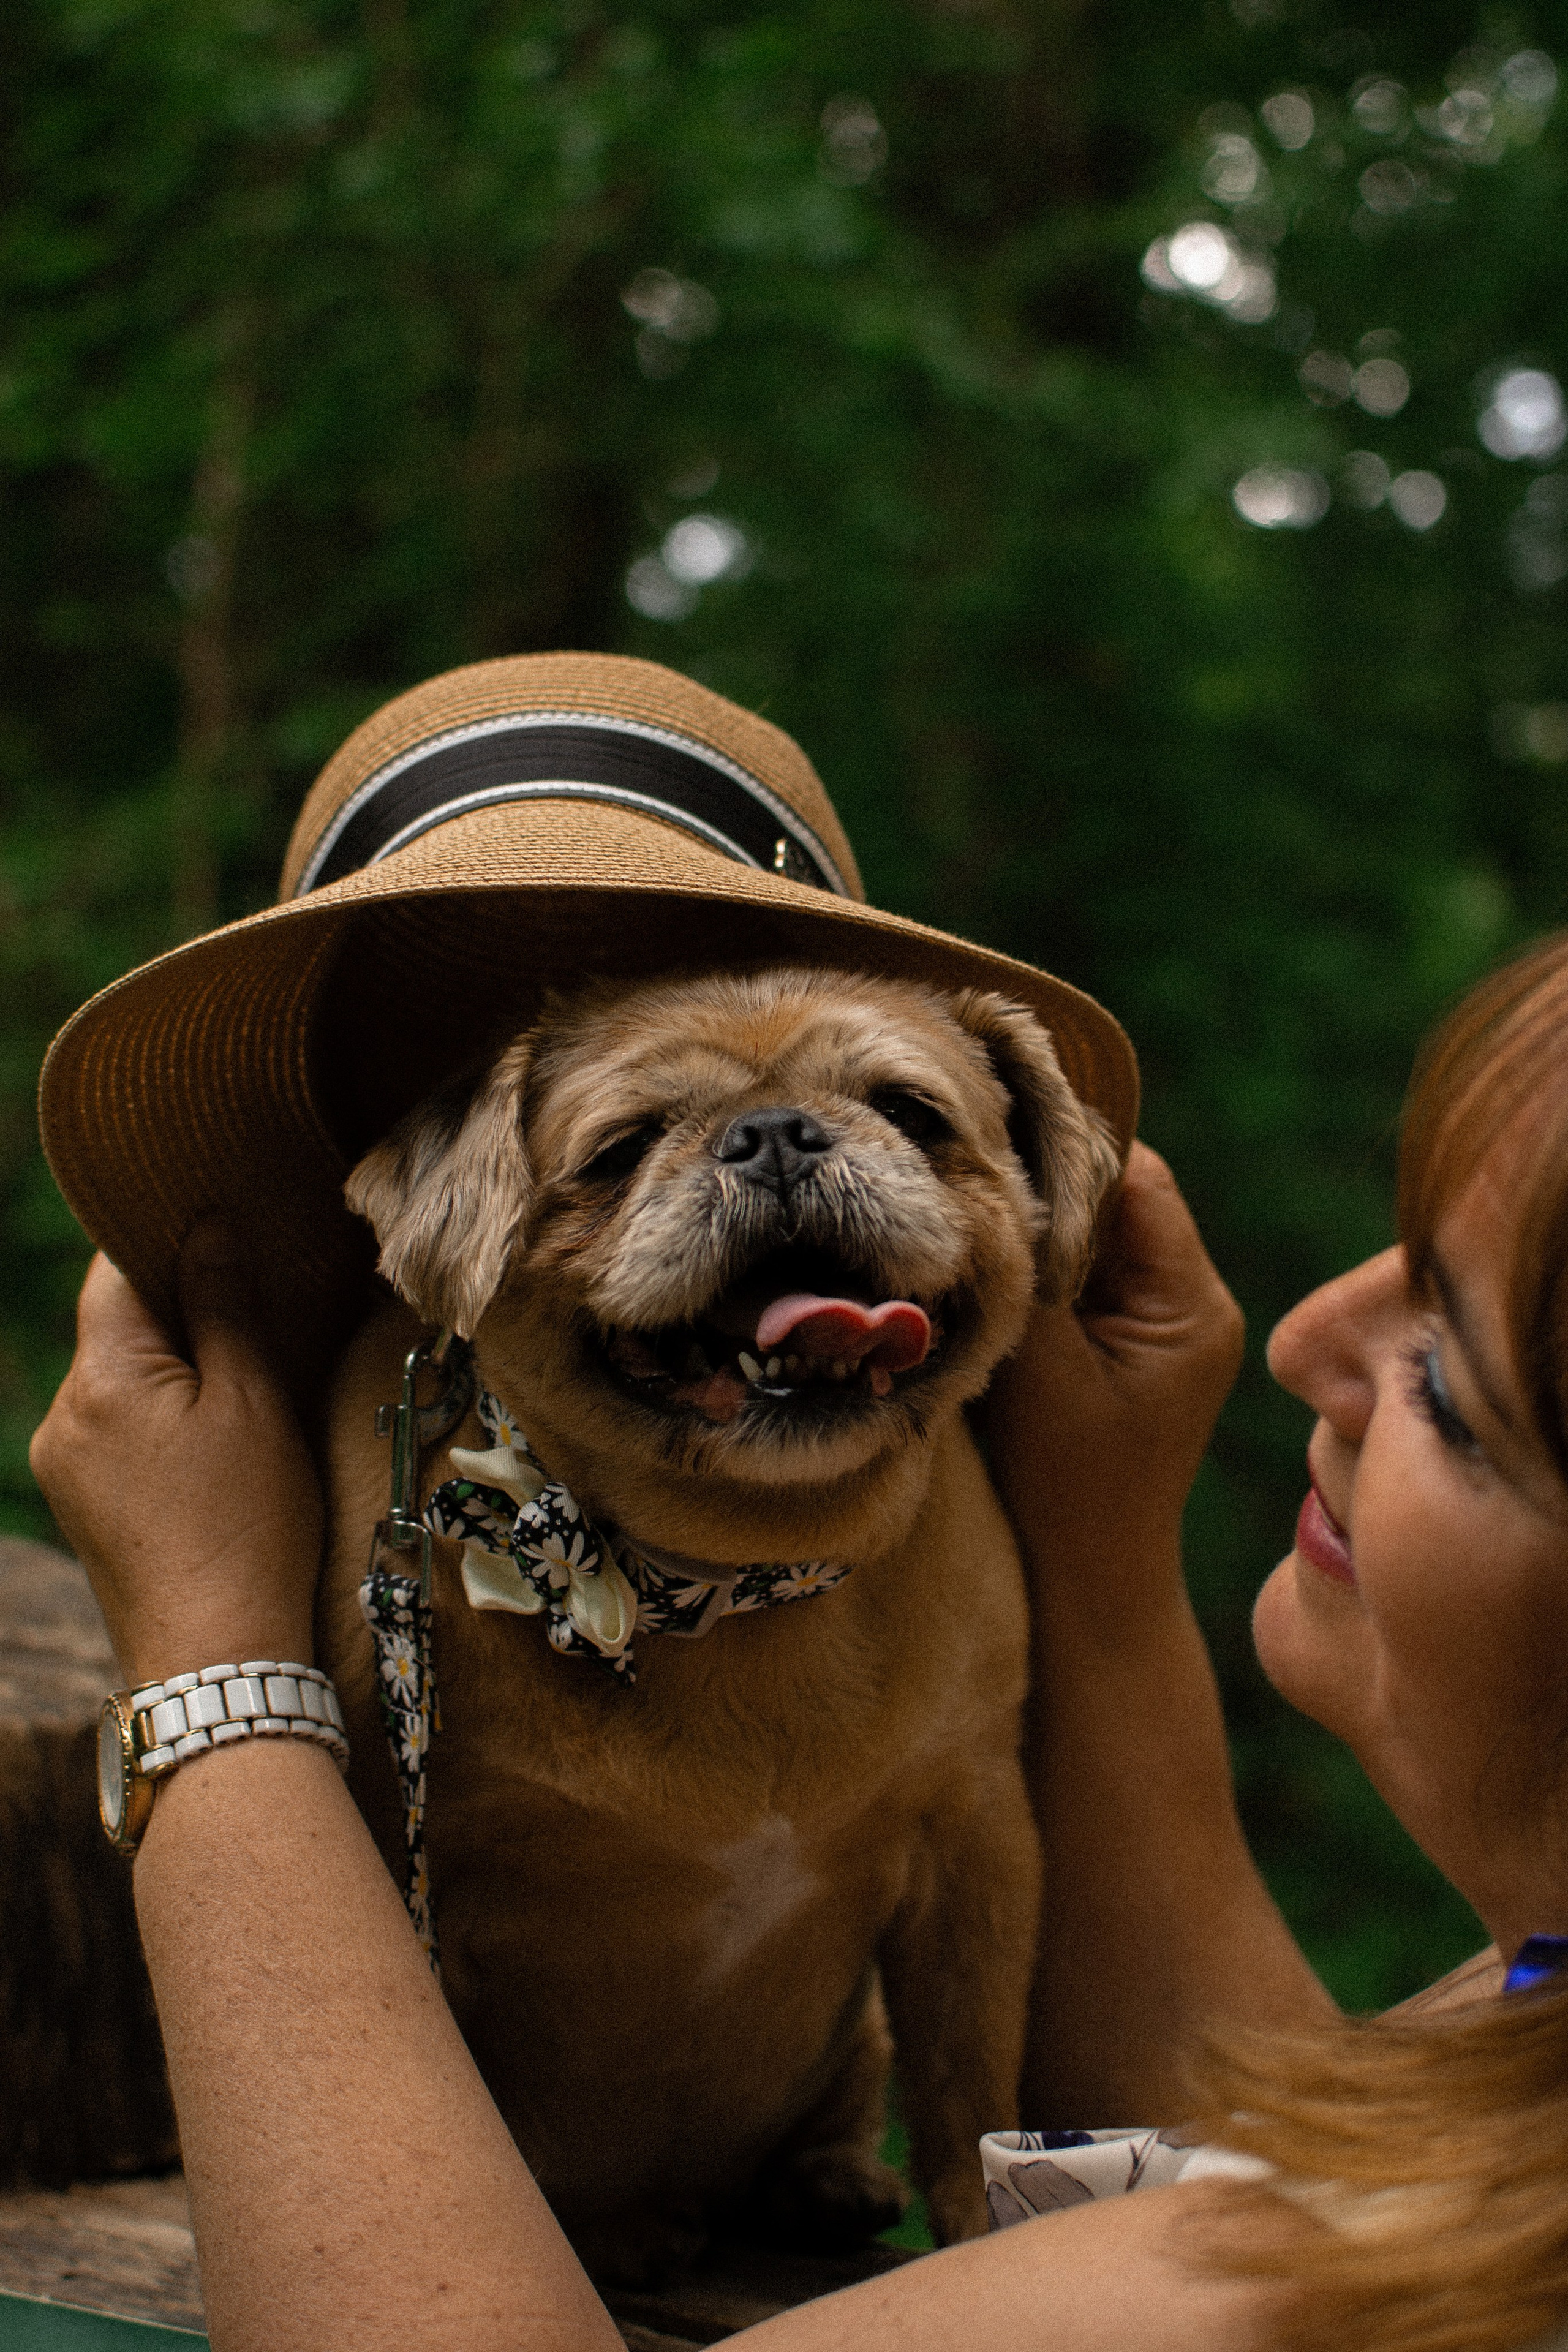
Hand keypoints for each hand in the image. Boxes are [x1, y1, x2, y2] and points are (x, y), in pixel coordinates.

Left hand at [29, 1226, 322, 1688]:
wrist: (216, 1656)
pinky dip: (156, 1415)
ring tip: (238, 1386)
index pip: (116, 1272)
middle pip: (114, 1325)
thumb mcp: (254, 1402)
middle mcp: (62, 1414)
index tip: (224, 1226)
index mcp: (101, 1378)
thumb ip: (224, 1307)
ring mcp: (61, 1463)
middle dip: (176, 1308)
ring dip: (169, 1366)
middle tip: (252, 1307)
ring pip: (116, 1377)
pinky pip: (112, 1426)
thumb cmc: (249, 1526)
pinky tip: (207, 1443)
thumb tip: (209, 1227)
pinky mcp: (77, 1503)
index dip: (168, 1240)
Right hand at [988, 1143, 1243, 1627]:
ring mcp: (1159, 1322)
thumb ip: (1023, 1274)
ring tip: (969, 1218)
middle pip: (1114, 1197)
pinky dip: (1034, 1266)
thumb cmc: (1066, 1490)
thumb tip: (985, 1182)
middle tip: (967, 1172)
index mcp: (1193, 1304)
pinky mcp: (1124, 1342)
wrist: (1086, 1587)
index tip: (988, 1137)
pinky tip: (987, 1267)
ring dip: (1034, 1227)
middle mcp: (1190, 1300)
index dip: (1064, 1148)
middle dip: (1043, 1184)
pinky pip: (1078, 1273)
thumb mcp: (1041, 1372)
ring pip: (1090, 1232)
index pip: (1136, 1177)